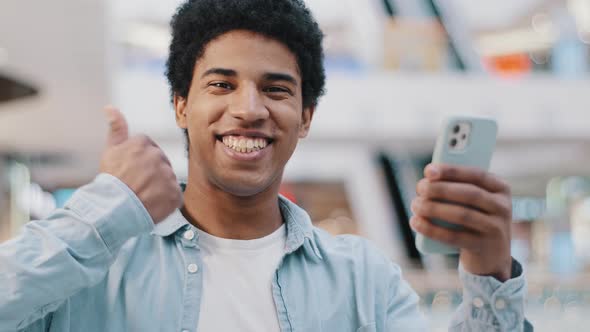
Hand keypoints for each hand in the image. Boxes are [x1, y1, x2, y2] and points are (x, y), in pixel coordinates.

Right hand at [99, 106, 182, 222]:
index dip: (139, 160)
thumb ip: (116, 128)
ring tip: (143, 195)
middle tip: (137, 184)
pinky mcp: (175, 194)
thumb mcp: (110, 150)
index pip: (147, 147)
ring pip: (167, 178)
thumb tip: (110, 107)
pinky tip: (152, 204)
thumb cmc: (110, 181)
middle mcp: (158, 157)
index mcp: (143, 144)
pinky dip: (166, 201)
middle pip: (160, 162)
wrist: (112, 209)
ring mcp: (168, 176)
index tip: (131, 170)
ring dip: (159, 186)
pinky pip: (174, 195)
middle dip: (151, 172)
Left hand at [410, 163, 512, 280]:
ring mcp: (496, 229)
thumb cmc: (475, 221)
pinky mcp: (484, 247)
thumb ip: (458, 188)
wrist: (491, 259)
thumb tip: (428, 179)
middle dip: (440, 189)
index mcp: (501, 189)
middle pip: (469, 194)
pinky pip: (454, 237)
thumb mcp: (474, 202)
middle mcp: (503, 207)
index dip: (452, 171)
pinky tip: (416, 222)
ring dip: (434, 208)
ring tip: (415, 205)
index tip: (428, 170)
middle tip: (420, 188)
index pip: (476, 174)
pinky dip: (432, 229)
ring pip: (462, 215)